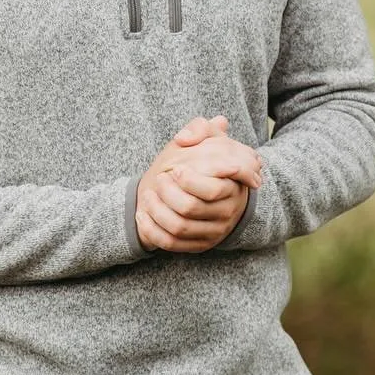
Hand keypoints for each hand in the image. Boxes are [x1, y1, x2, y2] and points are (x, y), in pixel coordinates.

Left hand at [135, 115, 261, 253]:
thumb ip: (202, 128)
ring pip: (179, 227)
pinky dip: (151, 229)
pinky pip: (171, 243)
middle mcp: (227, 212)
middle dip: (167, 193)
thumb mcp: (208, 140)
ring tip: (147, 194)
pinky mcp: (199, 245)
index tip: (174, 168)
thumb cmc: (204, 162)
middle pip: (191, 208)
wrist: (205, 192)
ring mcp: (213, 232)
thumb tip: (191, 134)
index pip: (213, 189)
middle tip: (158, 180)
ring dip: (156, 210)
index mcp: (232, 187)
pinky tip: (142, 213)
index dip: (189, 180)